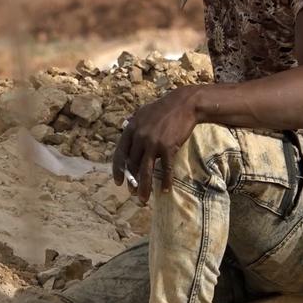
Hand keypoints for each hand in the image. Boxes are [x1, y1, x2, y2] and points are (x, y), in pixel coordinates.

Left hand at [113, 86, 200, 203]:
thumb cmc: (163, 108)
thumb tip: (125, 127)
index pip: (120, 153)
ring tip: (143, 199)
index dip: (118, 169)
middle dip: (132, 181)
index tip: (118, 181)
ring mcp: (153, 143)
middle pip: (132, 164)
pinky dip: (165, 181)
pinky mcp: (168, 147)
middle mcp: (140, 137)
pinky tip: (165, 190)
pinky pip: (165, 169)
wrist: (184, 104)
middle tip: (132, 193)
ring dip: (144, 187)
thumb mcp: (143, 112)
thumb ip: (133, 123)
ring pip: (146, 170)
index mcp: (131, 129)